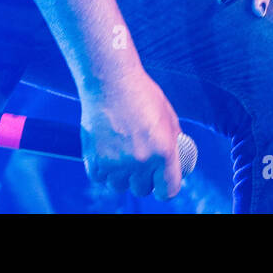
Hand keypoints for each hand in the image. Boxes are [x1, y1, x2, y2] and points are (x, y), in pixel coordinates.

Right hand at [79, 68, 183, 200]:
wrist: (110, 82)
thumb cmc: (142, 95)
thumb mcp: (168, 116)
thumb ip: (172, 141)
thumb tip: (177, 158)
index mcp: (163, 151)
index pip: (169, 190)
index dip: (167, 188)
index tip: (163, 184)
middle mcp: (141, 162)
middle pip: (143, 190)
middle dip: (144, 179)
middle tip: (141, 162)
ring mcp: (116, 164)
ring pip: (120, 186)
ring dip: (122, 176)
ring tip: (121, 154)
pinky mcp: (95, 161)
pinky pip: (101, 179)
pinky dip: (103, 170)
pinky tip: (107, 152)